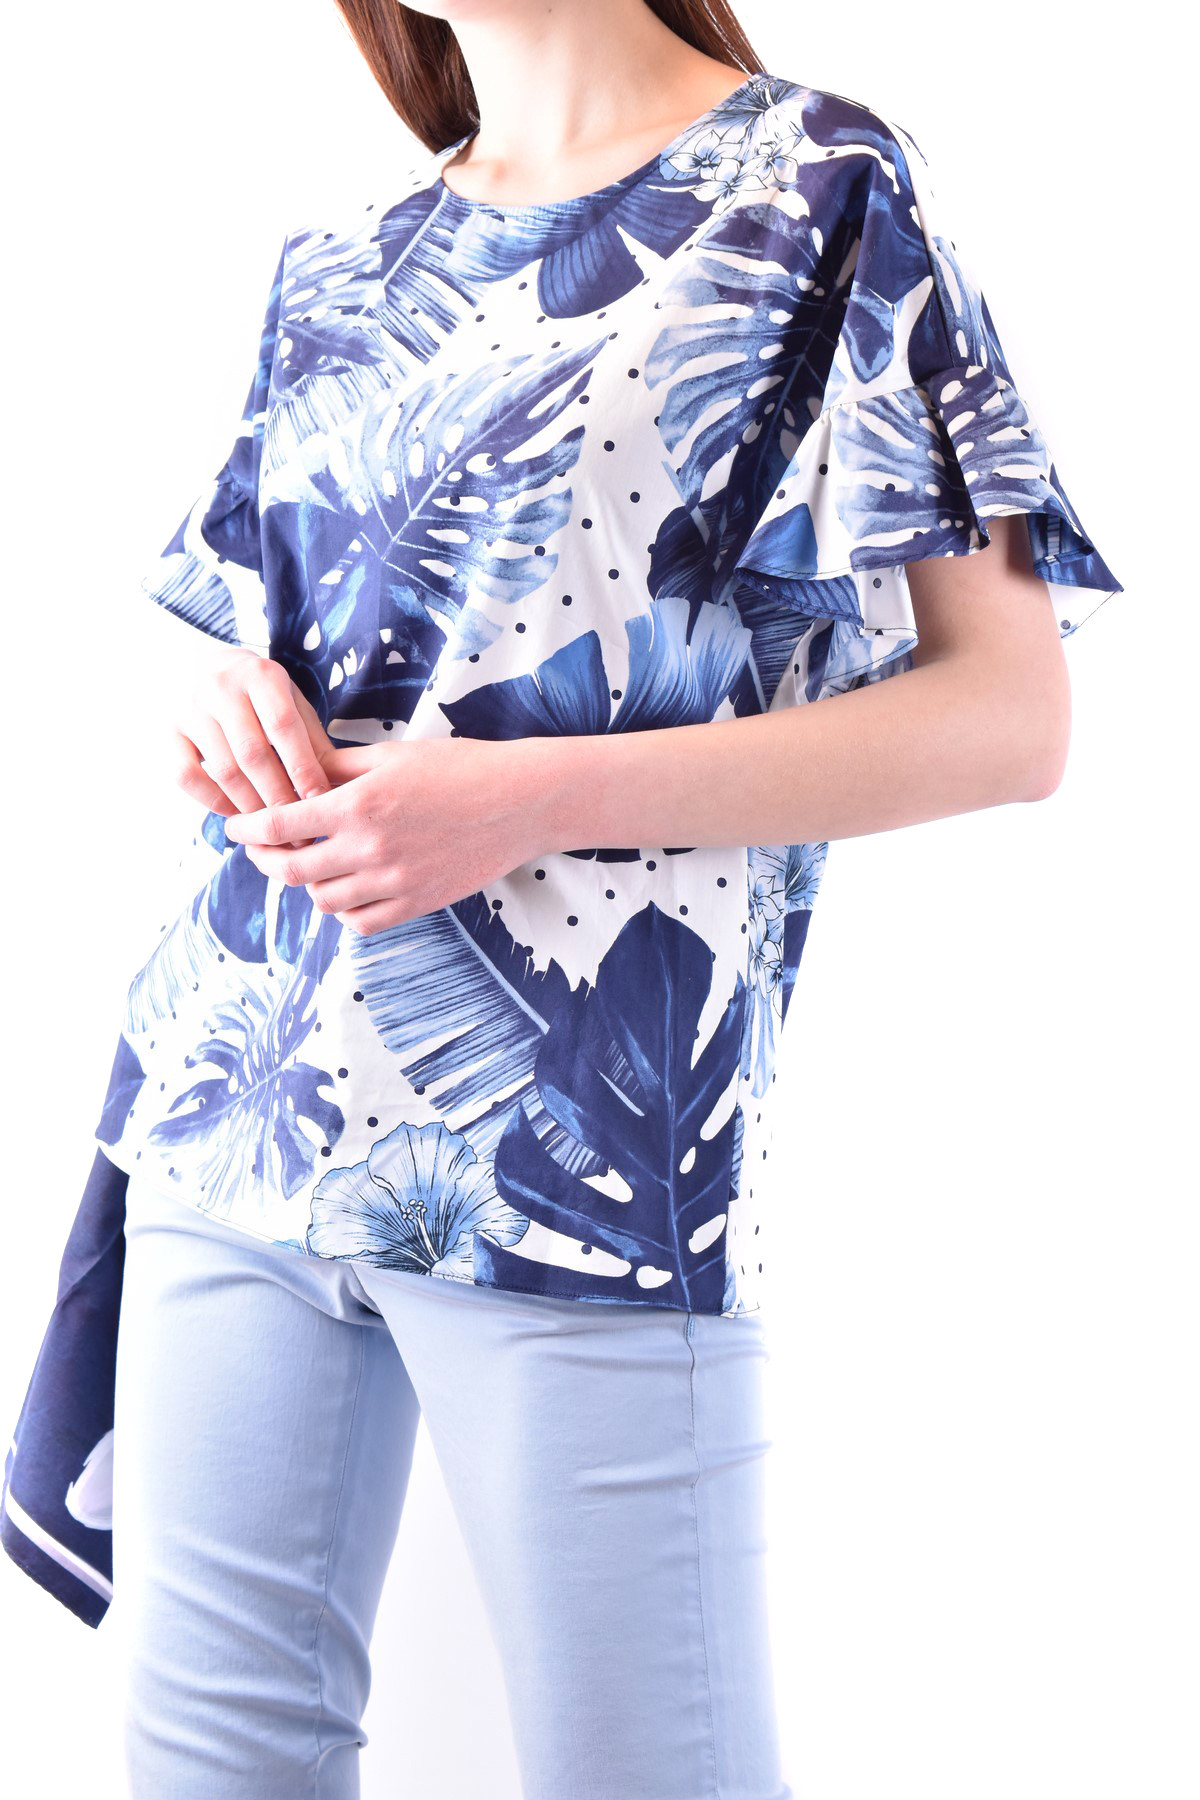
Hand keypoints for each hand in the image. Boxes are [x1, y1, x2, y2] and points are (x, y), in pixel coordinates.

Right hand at [170, 647, 334, 817]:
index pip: (283, 727)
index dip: (303, 768)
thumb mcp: (291, 701)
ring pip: (223, 769)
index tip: (319, 801)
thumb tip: (332, 788)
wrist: (208, 667)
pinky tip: (237, 815)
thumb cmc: (261, 694)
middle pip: (253, 753)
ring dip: (251, 806)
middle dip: (279, 796)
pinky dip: (213, 802)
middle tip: (298, 829)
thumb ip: (311, 738)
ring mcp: (189, 708)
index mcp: (260, 673)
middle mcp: (220, 686)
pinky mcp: (169, 731)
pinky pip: (187, 776)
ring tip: (273, 828)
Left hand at [222, 738, 549, 935]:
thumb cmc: (458, 768)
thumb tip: (294, 776)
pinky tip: (348, 889)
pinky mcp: (416, 904)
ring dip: (308, 884)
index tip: (233, 827)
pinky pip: (361, 923)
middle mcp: (369, 849)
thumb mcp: (390, 755)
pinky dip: (345, 911)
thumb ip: (337, 769)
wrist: (518, 802)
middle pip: (290, 869)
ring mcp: (393, 882)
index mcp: (358, 805)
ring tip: (311, 866)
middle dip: (266, 859)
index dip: (246, 828)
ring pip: (323, 900)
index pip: (279, 824)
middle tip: (262, 850)